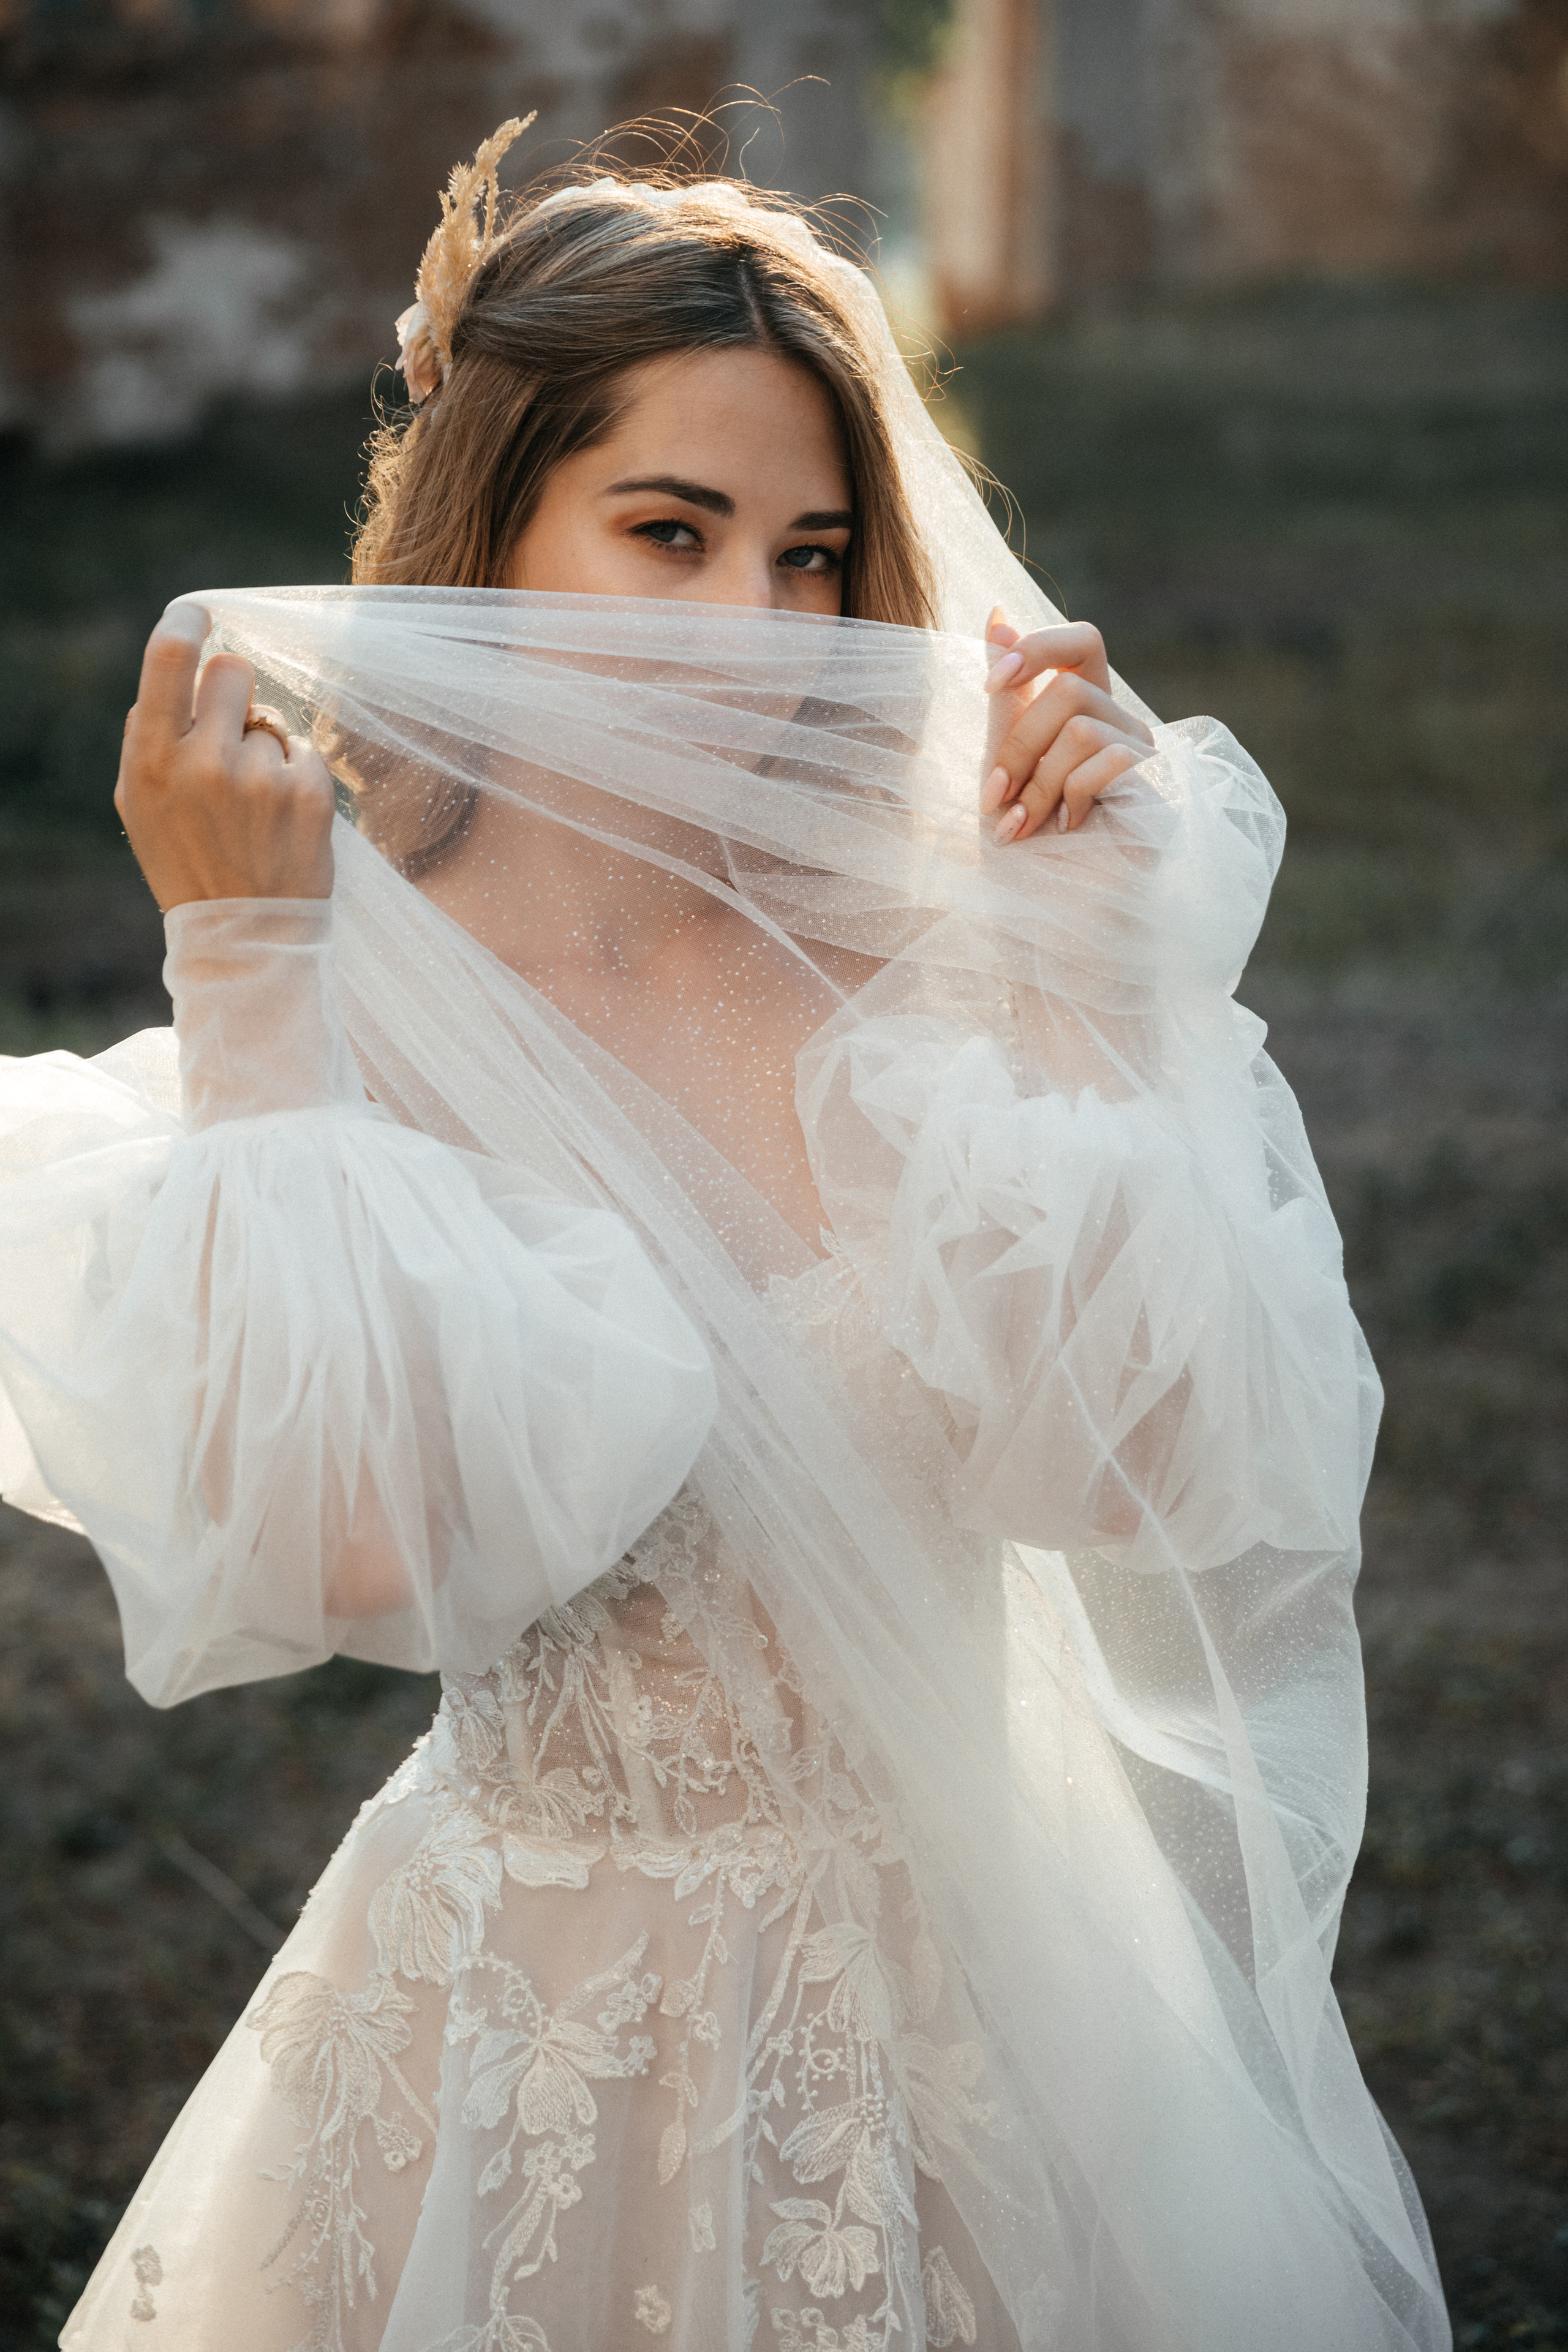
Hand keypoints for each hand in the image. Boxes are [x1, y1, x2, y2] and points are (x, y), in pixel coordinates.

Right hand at [115, 603, 335, 910]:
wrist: (245, 933)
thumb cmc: (188, 860)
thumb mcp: (142, 804)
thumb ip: (151, 734)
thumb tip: (178, 666)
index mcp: (153, 760)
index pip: (169, 657)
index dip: (186, 622)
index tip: (198, 614)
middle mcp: (204, 762)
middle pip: (232, 670)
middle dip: (232, 694)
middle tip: (230, 734)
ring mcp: (261, 777)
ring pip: (269, 717)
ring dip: (263, 746)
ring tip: (253, 800)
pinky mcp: (309, 793)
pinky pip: (303, 748)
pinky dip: (295, 774)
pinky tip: (281, 816)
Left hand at [980, 610, 1155, 843]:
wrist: (1039, 914)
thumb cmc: (1021, 846)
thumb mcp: (1001, 760)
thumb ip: (1006, 696)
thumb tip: (997, 613)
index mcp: (1089, 712)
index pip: (1083, 641)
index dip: (1037, 647)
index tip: (989, 684)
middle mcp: (1123, 727)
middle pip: (1069, 688)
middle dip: (1019, 747)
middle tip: (996, 800)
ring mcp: (1147, 760)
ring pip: (1082, 727)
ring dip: (1037, 785)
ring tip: (1024, 827)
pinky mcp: (1161, 793)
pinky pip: (1111, 760)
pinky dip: (1073, 798)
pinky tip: (1070, 831)